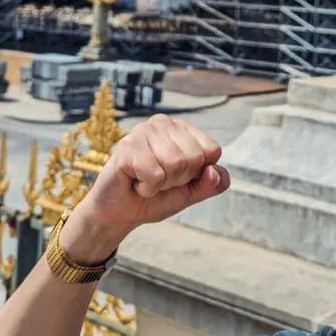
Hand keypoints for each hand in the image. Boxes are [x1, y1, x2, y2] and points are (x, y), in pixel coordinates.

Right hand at [79, 114, 230, 237]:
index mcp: (183, 129)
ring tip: (146, 180)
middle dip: (179, 179)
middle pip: (194, 158)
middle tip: (160, 180)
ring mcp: (144, 130)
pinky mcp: (127, 145)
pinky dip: (147, 188)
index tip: (179, 177)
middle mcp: (164, 123)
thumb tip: (216, 171)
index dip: (198, 173)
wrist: (119, 212)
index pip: (212, 150)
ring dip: (162, 184)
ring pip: (176, 164)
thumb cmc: (156, 197)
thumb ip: (210, 184)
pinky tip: (135, 181)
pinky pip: (155, 174)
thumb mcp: (190, 194)